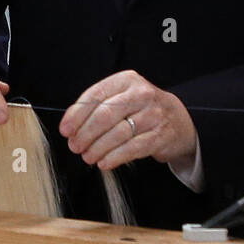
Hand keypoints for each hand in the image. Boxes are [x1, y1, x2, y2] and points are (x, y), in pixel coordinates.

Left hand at [60, 70, 196, 170]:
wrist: (178, 119)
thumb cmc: (142, 109)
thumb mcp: (122, 97)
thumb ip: (98, 106)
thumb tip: (71, 125)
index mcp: (127, 80)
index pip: (95, 96)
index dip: (76, 115)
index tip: (65, 130)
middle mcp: (141, 94)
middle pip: (104, 115)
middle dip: (85, 134)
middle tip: (75, 146)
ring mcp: (153, 115)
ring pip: (117, 134)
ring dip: (97, 148)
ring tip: (87, 156)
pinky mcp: (160, 135)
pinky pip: (132, 149)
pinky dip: (114, 157)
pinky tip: (104, 162)